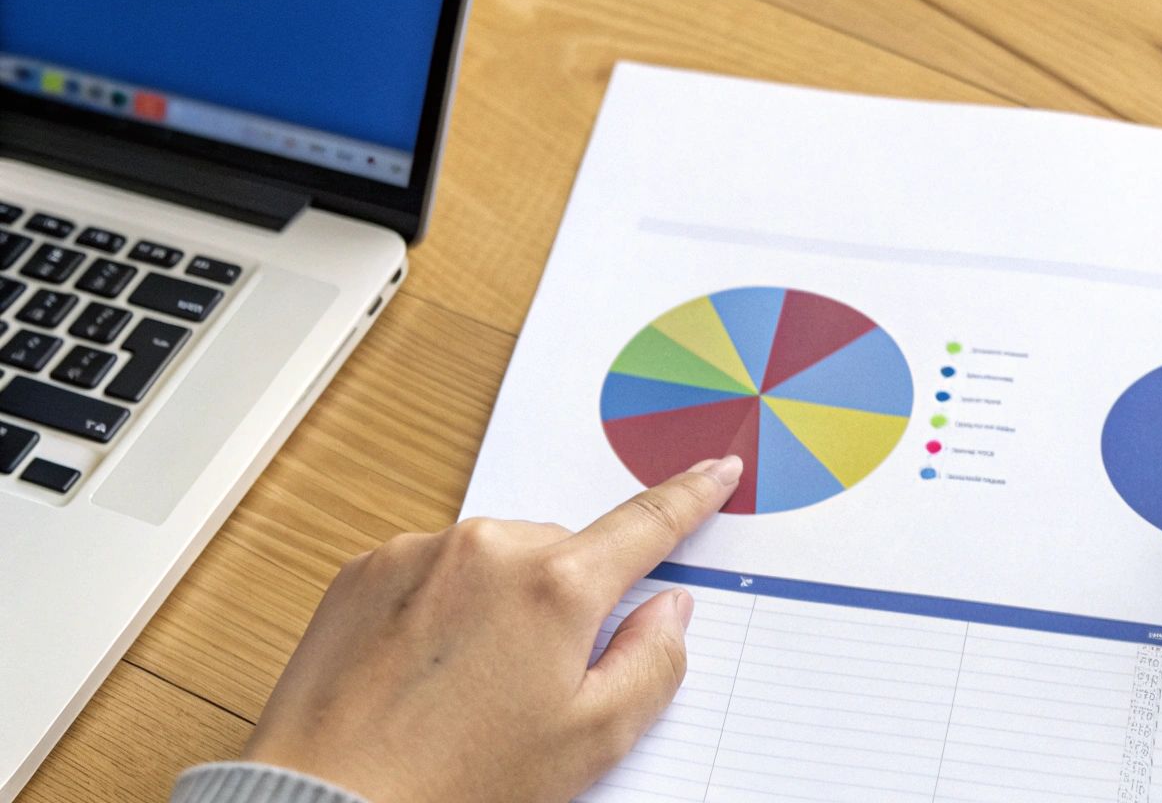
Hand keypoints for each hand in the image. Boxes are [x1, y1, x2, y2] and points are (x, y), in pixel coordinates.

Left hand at [241, 455, 744, 802]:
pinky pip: (431, 570)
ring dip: (500, 603)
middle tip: (540, 681)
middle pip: (564, 553)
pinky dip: (441, 607)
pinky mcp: (365, 570)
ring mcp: (420, 553)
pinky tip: (424, 673)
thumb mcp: (590, 741)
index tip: (716, 470)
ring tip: (468, 689)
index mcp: (557, 586)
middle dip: (567, 600)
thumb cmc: (457, 785)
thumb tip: (669, 610)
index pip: (646, 523)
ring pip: (496, 559)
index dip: (691, 495)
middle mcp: (489, 548)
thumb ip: (652, 663)